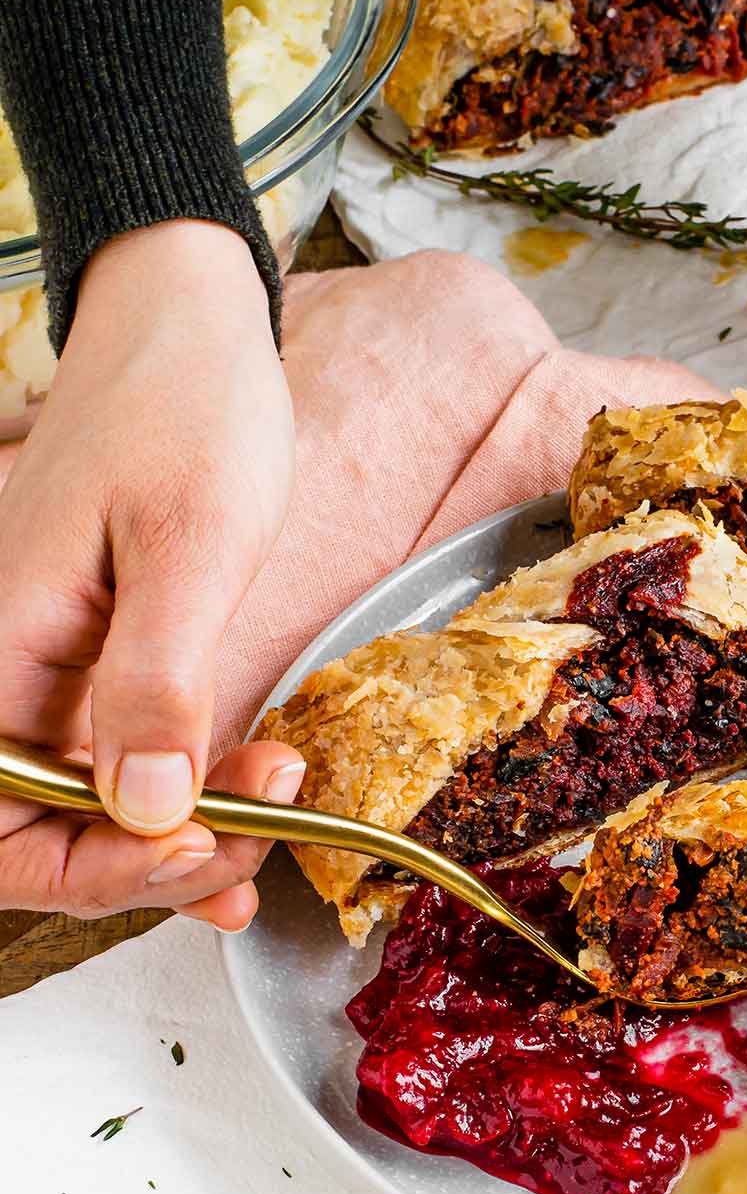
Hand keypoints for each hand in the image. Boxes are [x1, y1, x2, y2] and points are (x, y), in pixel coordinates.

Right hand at [0, 220, 298, 927]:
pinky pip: (120, 763)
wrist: (187, 321)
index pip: (3, 833)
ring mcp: (50, 674)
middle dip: (150, 866)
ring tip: (273, 816)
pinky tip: (243, 810)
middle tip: (257, 837)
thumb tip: (146, 808)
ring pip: (88, 812)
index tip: (204, 845)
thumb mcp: (192, 542)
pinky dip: (182, 802)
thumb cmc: (185, 405)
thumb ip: (159, 679)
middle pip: (43, 841)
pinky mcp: (98, 663)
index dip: (98, 872)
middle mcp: (8, 676)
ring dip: (177, 840)